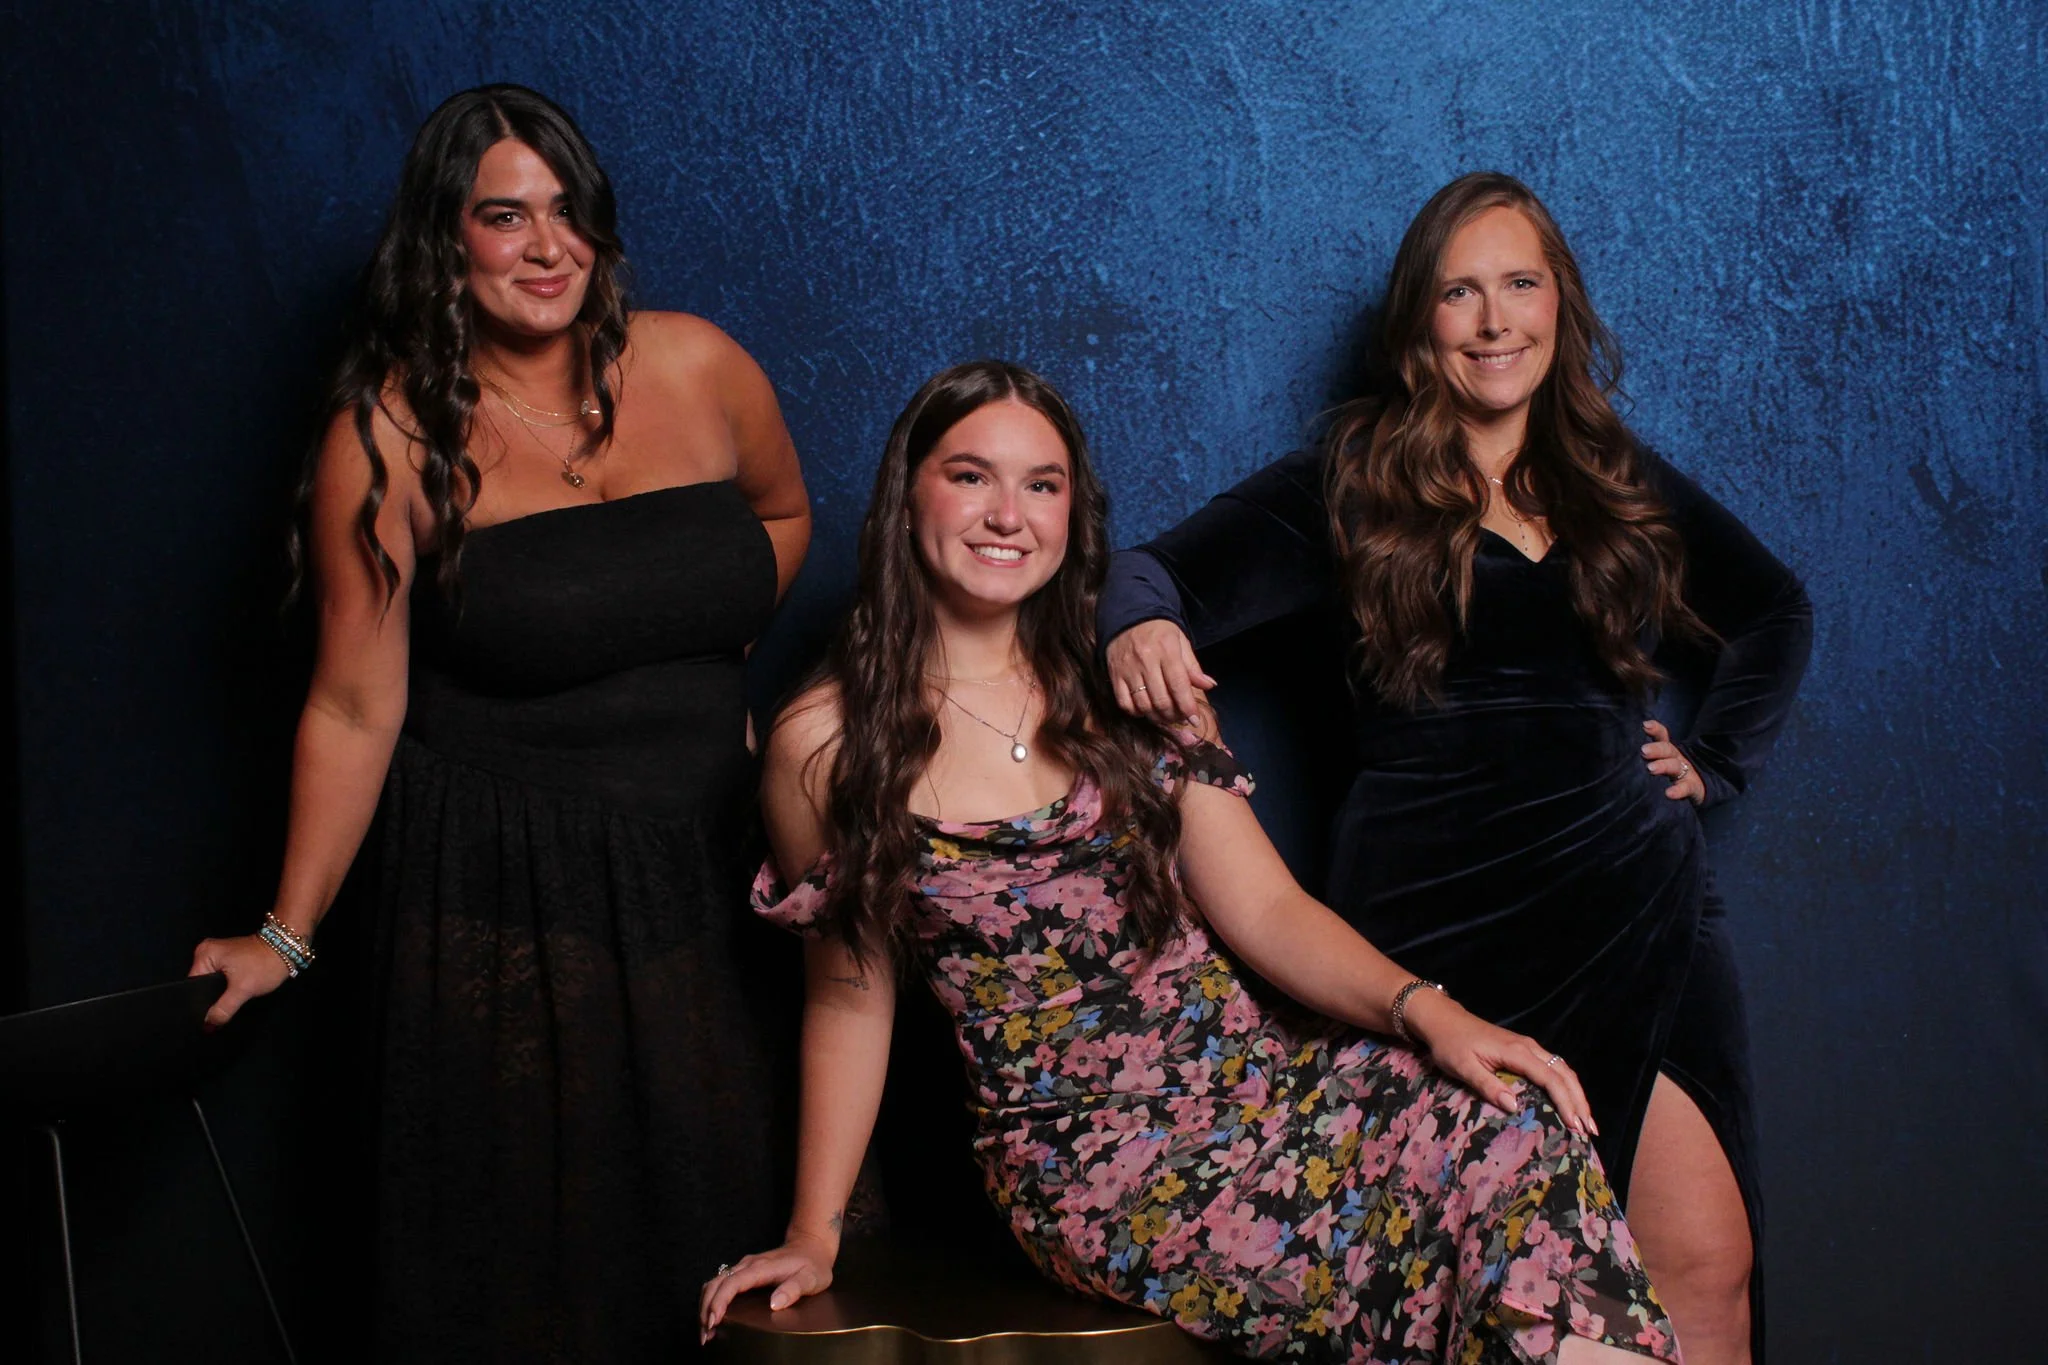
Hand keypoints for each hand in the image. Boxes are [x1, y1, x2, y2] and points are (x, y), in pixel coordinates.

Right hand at [188, 933, 293, 1027]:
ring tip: (224, 1005)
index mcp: (204, 954)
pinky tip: (230, 997)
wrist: (287, 949)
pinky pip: (219, 979)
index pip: (191, 985)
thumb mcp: (242, 990)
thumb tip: (208, 1025)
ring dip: (218, 995)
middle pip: (200, 985)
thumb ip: (223, 1009)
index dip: (198, 1003)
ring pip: (211, 984)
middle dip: (209, 1000)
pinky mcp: (228, 959)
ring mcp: (218, 955)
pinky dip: (225, 989)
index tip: (203, 1018)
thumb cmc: (265, 964)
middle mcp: (207, 952)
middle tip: (217, 1013)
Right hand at [699, 1235, 835, 1343]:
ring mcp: (744, 1268)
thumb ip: (793, 1289)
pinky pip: (720, 1285)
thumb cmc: (812, 1264)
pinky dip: (712, 1301)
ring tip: (706, 1331)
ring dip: (706, 1305)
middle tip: (706, 1334)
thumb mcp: (810, 1278)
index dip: (719, 1302)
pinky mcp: (744, 1273)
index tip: (714, 1321)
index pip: (732, 1283)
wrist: (811, 1246)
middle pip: (716, 1284)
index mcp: (761, 1268)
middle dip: (706, 1308)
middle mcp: (748, 1266)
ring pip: (714, 1283)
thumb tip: (774, 1304)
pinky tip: (713, 1317)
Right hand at [1107, 620, 1215, 723]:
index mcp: (1166, 650)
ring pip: (1143, 704)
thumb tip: (1209, 685)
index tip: (1194, 720)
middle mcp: (1146, 661)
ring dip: (1157, 717)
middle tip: (1180, 718)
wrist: (1128, 616)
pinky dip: (1136, 713)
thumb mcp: (1180, 642)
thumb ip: (1193, 666)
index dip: (1188, 706)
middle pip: (1161, 699)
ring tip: (1165, 717)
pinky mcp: (1114, 675)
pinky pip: (1124, 703)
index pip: (1178, 684)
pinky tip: (1145, 710)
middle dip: (1174, 715)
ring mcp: (1128, 669)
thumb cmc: (1159, 631)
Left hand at [1401, 988, 1598, 1138]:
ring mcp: (1528, 1047)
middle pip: (1565, 1074)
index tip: (1575, 1126)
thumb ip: (1488, 1086)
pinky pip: (1553, 1068)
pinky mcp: (1525, 1051)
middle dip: (1579, 1102)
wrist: (1444, 1021)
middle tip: (1589, 1130)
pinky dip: (1566, 1086)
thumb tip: (1514, 1106)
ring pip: (1563, 1070)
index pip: (1550, 1079)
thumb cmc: (1451, 1044)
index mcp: (1517, 1052)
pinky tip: (1569, 1102)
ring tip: (1586, 1121)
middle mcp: (1529, 1047)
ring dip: (1576, 1095)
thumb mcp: (1463, 1067)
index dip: (1565, 1103)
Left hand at [1641, 719, 1704, 803]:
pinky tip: (1669, 794)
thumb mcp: (1661, 762)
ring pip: (1675, 766)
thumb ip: (1647, 757)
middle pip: (1667, 750)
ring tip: (1651, 769)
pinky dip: (1678, 791)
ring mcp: (1686, 772)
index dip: (1655, 730)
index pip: (1662, 737)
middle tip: (1643, 751)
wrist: (1699, 788)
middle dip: (1656, 749)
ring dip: (1663, 766)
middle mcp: (1677, 759)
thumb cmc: (1673, 774)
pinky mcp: (1693, 787)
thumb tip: (1614, 755)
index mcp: (1668, 752)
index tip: (1645, 725)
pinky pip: (1686, 788)